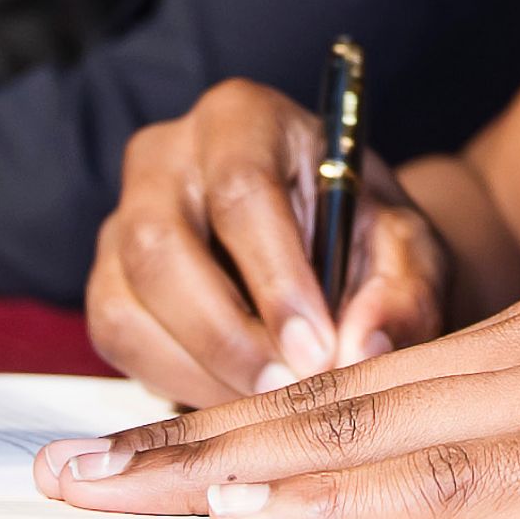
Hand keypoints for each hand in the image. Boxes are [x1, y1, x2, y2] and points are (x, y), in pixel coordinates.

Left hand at [37, 292, 519, 518]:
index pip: (357, 388)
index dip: (230, 420)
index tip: (124, 452)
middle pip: (328, 397)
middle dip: (180, 435)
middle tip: (57, 467)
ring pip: (363, 427)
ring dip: (217, 460)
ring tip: (104, 487)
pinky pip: (453, 480)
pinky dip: (340, 491)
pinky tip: (254, 505)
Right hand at [87, 79, 450, 403]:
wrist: (334, 250)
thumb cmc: (366, 236)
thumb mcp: (411, 253)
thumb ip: (402, 294)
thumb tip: (361, 348)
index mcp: (244, 118)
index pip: (241, 191)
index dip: (276, 279)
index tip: (318, 351)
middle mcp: (166, 156)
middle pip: (160, 246)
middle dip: (226, 336)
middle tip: (289, 391)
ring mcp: (124, 217)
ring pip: (126, 301)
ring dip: (200, 368)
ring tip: (272, 400)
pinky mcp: (108, 278)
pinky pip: (117, 338)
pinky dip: (175, 379)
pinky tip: (235, 394)